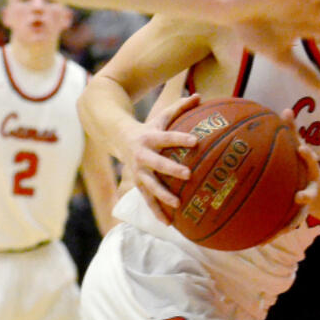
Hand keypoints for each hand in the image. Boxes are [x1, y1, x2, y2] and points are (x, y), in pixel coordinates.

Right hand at [124, 93, 200, 223]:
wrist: (119, 139)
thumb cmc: (148, 128)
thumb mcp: (161, 116)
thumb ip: (180, 108)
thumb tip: (200, 95)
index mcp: (150, 138)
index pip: (167, 137)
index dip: (180, 138)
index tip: (196, 141)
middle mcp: (142, 156)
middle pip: (157, 163)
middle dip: (171, 169)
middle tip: (188, 174)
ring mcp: (138, 172)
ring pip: (149, 185)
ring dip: (162, 196)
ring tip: (178, 205)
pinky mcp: (138, 184)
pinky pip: (147, 200)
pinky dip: (156, 212)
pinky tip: (168, 224)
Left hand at [269, 113, 318, 237]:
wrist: (318, 189)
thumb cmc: (300, 165)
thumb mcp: (298, 148)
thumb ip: (292, 132)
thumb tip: (286, 110)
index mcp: (310, 171)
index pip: (311, 161)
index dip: (308, 155)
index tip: (302, 149)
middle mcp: (310, 188)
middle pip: (311, 192)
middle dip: (307, 194)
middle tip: (300, 195)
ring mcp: (304, 205)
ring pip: (300, 215)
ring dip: (292, 223)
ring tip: (284, 230)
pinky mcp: (295, 217)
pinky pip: (283, 228)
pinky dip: (272, 236)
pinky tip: (258, 243)